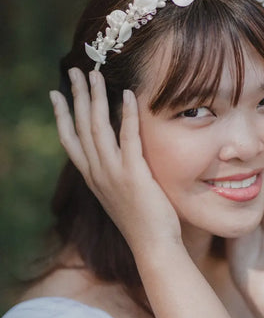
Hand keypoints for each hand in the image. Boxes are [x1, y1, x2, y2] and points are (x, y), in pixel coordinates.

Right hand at [49, 68, 181, 251]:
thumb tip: (118, 156)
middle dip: (77, 97)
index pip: (70, 141)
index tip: (56, 94)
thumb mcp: (119, 195)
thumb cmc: (141, 221)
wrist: (152, 246)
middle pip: (81, 127)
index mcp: (92, 178)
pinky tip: (128, 95)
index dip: (62, 116)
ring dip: (96, 98)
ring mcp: (113, 173)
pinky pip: (128, 137)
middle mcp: (97, 173)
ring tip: (95, 75)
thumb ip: (114, 174)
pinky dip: (127, 114)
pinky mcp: (133, 173)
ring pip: (98, 128)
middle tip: (75, 71)